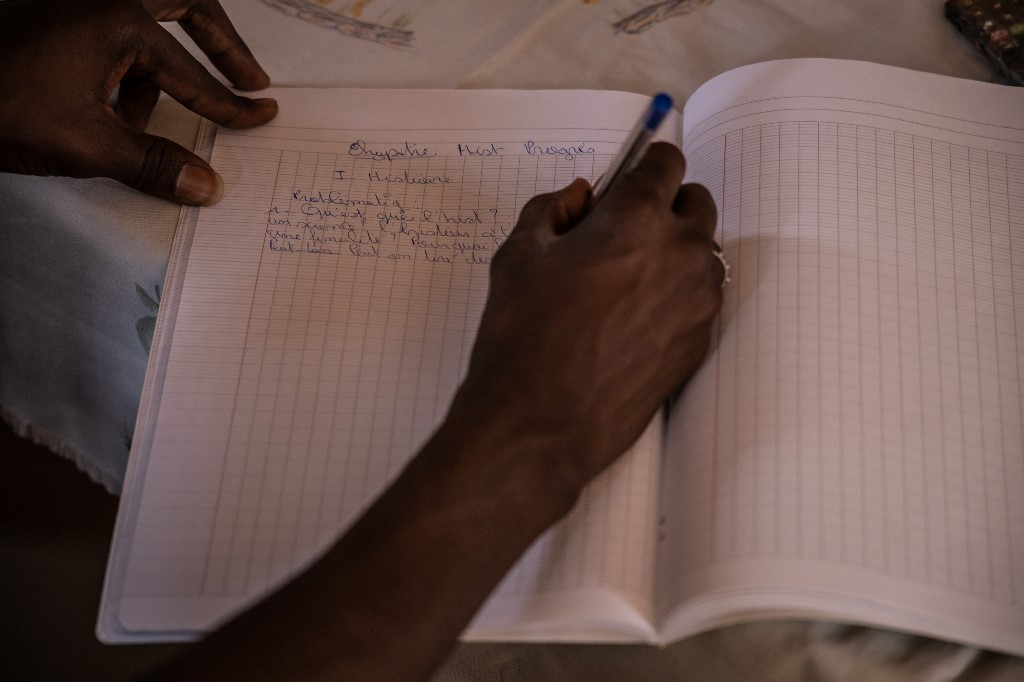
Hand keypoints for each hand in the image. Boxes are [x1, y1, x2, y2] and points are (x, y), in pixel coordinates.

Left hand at [0, 0, 277, 204]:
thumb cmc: (0, 106)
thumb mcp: (85, 145)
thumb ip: (152, 165)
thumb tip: (206, 186)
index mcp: (119, 20)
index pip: (193, 75)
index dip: (231, 105)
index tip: (261, 115)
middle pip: (187, 2)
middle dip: (223, 42)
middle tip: (249, 75)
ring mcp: (79, 4)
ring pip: (150, 20)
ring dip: (165, 65)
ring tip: (147, 120)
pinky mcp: (60, 18)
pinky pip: (116, 32)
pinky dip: (128, 69)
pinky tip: (109, 112)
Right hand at [454, 142, 721, 497]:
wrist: (540, 422)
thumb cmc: (523, 338)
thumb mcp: (518, 256)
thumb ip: (551, 210)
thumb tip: (578, 197)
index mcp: (636, 217)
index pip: (666, 162)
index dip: (643, 168)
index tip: (629, 180)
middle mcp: (681, 251)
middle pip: (696, 201)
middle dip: (665, 206)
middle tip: (622, 233)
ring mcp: (698, 300)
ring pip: (703, 252)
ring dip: (674, 252)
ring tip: (624, 283)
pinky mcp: (700, 341)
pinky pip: (700, 298)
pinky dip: (677, 296)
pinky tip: (632, 320)